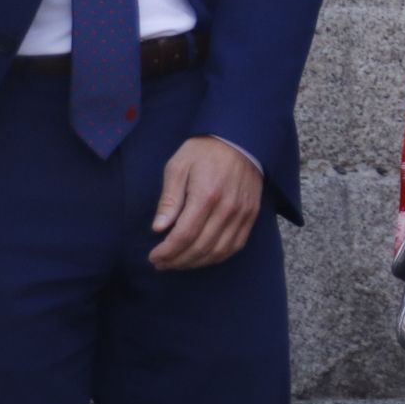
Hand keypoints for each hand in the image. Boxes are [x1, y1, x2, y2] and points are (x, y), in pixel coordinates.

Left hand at [149, 136, 263, 269]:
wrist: (239, 139)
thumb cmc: (203, 152)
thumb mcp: (178, 167)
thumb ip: (169, 199)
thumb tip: (158, 228)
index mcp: (206, 195)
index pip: (184, 235)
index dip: (167, 252)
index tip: (153, 257)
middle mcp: (227, 207)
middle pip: (200, 247)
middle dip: (177, 261)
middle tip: (161, 264)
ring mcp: (242, 213)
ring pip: (218, 251)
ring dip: (196, 263)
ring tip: (178, 263)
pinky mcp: (251, 214)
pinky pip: (236, 245)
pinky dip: (217, 257)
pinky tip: (202, 257)